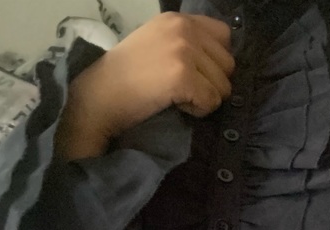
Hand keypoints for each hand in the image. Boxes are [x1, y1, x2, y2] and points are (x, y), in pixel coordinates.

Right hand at [57, 12, 234, 158]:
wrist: (100, 97)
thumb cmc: (127, 78)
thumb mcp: (158, 44)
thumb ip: (187, 44)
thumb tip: (220, 63)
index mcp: (178, 19)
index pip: (224, 37)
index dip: (214, 62)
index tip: (193, 74)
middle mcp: (184, 28)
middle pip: (228, 66)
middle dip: (211, 84)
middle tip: (181, 89)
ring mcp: (184, 50)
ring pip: (223, 87)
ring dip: (204, 99)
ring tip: (176, 97)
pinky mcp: (182, 75)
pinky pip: (211, 102)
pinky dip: (198, 111)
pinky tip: (175, 105)